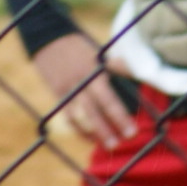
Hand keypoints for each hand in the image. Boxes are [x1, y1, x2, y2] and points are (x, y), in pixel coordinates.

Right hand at [30, 33, 134, 150]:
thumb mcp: (99, 54)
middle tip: (120, 143)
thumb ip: (118, 66)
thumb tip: (138, 71)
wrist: (48, 39)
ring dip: (94, 133)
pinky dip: (79, 129)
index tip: (132, 131)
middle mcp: (80, 84)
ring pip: (80, 117)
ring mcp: (67, 91)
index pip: (109, 99)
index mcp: (93, 73)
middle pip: (95, 111)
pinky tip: (90, 139)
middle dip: (108, 129)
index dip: (120, 116)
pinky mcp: (58, 95)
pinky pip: (69, 117)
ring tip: (108, 145)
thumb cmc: (80, 48)